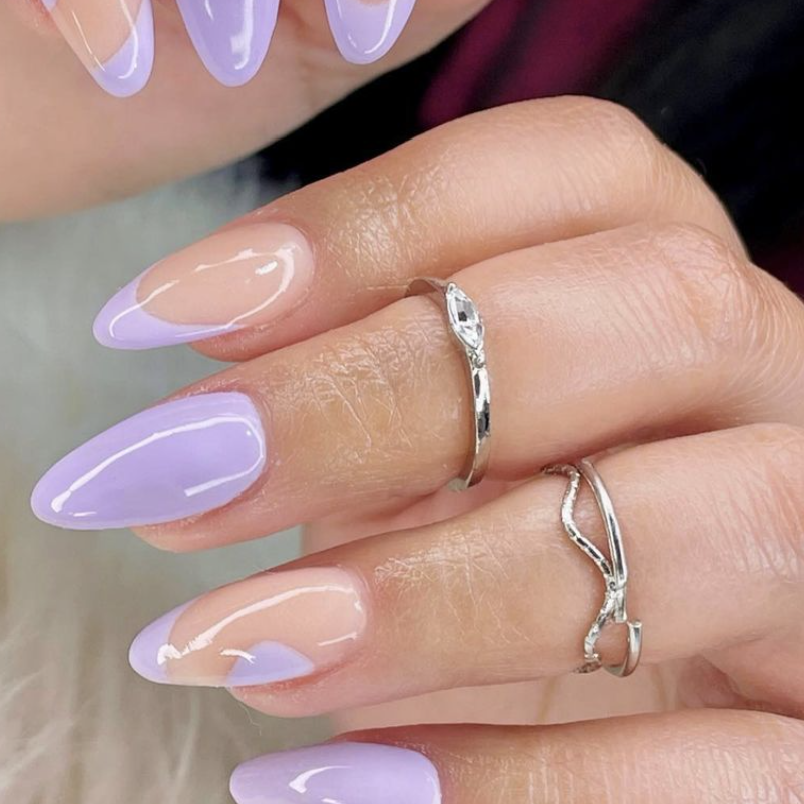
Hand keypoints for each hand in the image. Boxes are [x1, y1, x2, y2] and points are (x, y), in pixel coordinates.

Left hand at [31, 96, 803, 800]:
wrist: (604, 727)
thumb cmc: (484, 546)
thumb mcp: (421, 449)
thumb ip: (352, 383)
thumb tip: (191, 371)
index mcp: (682, 274)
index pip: (583, 163)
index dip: (370, 219)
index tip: (163, 311)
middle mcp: (791, 386)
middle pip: (662, 305)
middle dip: (388, 388)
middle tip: (173, 472)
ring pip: (728, 520)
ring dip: (442, 589)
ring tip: (227, 643)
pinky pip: (739, 772)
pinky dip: (518, 783)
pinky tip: (332, 782)